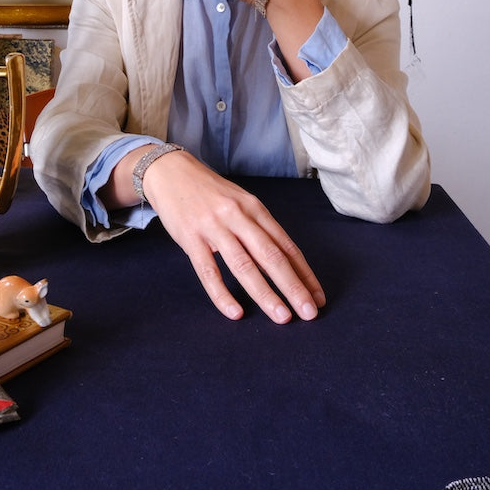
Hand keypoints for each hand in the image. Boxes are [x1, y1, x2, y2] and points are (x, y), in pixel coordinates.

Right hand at [142, 149, 325, 323]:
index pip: (285, 245)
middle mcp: (238, 216)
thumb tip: (282, 264)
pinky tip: (235, 312)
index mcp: (254, 208)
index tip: (318, 297)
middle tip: (309, 313)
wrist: (171, 172)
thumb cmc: (210, 193)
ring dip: (265, 293)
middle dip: (293, 286)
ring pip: (243, 265)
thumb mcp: (239, 203)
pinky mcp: (191, 238)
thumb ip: (258, 230)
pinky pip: (208, 271)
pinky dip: (222, 294)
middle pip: (271, 255)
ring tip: (281, 316)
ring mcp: (214, 227)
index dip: (304, 273)